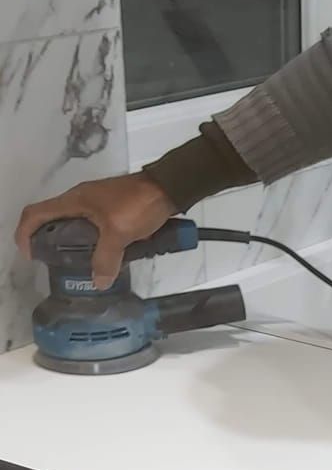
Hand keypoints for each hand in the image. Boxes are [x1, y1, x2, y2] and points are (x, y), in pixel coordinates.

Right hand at [16, 174, 176, 288]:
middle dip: (48, 243)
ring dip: (72, 244)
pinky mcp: (110, 209)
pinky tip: (103, 257)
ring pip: (73, 225)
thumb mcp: (119, 233)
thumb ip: (106, 258)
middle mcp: (79, 200)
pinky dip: (92, 242)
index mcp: (73, 201)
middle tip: (55, 265)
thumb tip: (98, 282)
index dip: (25, 234)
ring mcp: (95, 203)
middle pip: (51, 221)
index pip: (35, 213)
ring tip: (79, 266)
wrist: (168, 187)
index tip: (31, 256)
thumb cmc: (138, 204)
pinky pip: (93, 228)